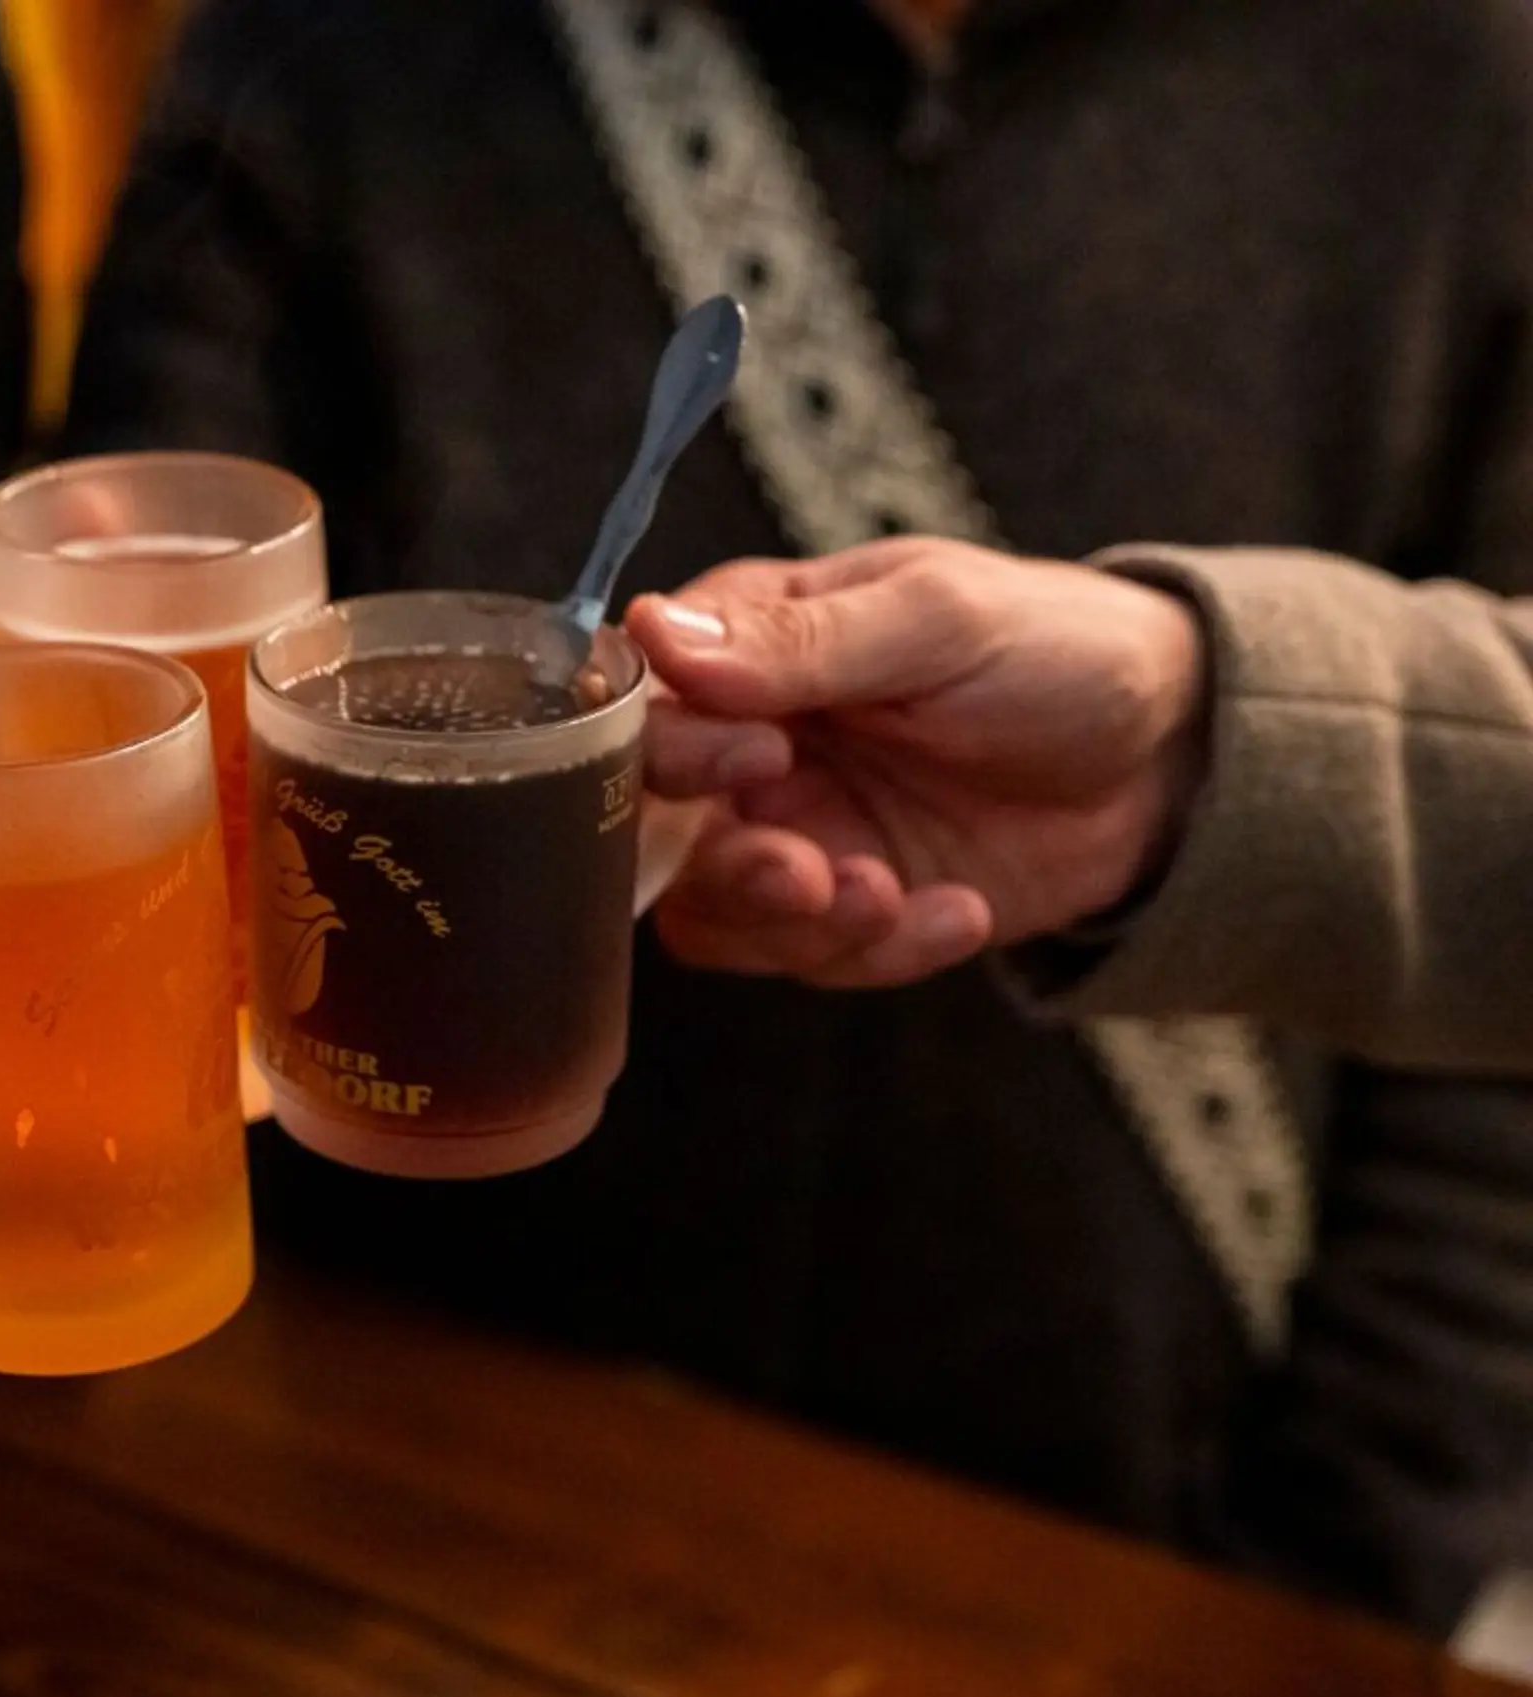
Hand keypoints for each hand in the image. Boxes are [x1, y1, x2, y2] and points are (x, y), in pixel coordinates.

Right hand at [625, 538, 1207, 986]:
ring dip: (800, 928)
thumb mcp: (937, 620)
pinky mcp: (841, 909)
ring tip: (891, 898)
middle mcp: (745, 745)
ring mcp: (790, 833)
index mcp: (747, 645)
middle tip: (813, 872)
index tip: (762, 758)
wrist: (1170, 756)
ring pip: (715, 915)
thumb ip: (798, 639)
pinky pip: (805, 961)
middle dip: (733, 869)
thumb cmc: (1055, 647)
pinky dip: (879, 954)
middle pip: (656, 833)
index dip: (673, 752)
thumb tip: (652, 632)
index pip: (642, 706)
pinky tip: (958, 912)